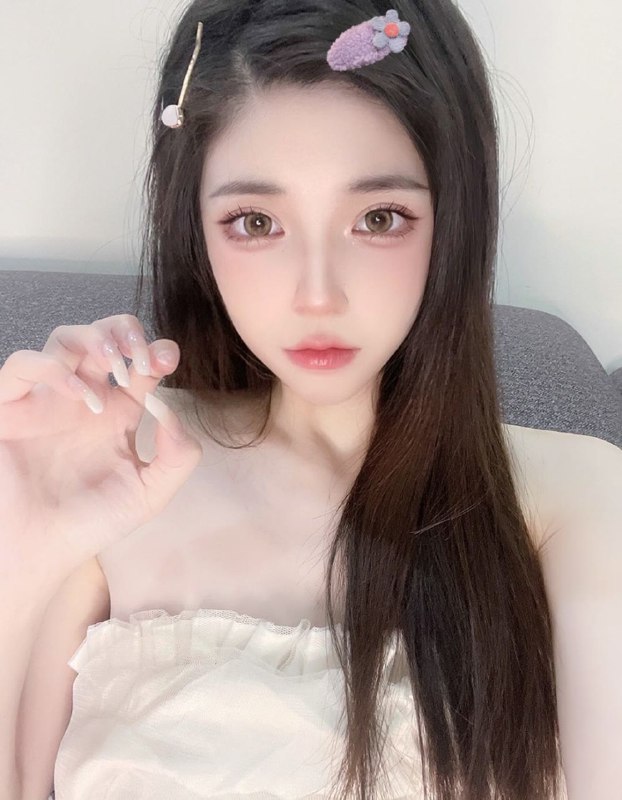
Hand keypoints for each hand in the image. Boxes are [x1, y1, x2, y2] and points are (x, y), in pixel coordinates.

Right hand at [0, 314, 202, 579]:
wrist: (40, 551)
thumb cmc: (91, 522)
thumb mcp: (149, 494)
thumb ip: (177, 456)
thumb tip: (173, 410)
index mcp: (118, 412)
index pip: (140, 364)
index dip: (157, 351)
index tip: (167, 359)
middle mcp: (84, 398)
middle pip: (103, 337)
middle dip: (126, 332)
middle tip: (142, 356)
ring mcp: (47, 399)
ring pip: (63, 339)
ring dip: (92, 338)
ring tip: (114, 366)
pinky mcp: (10, 407)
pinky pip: (21, 366)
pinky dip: (52, 369)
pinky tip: (82, 396)